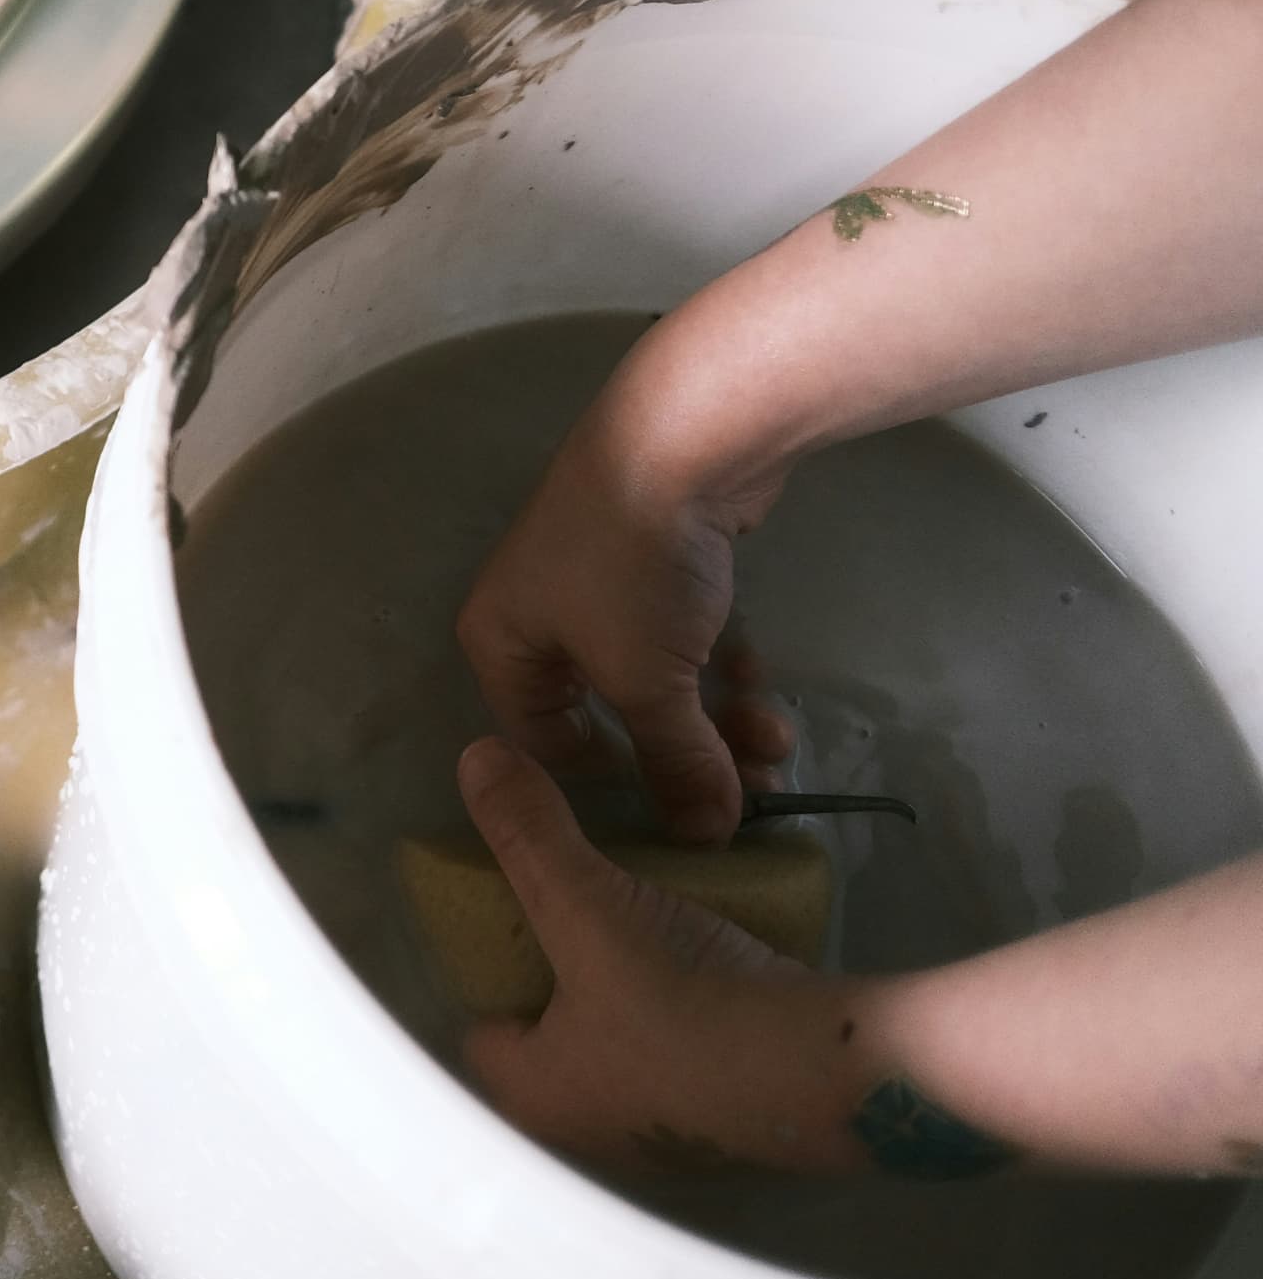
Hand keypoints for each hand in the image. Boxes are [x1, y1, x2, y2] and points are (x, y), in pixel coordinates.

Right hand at [457, 402, 790, 844]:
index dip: (612, 789)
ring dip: (715, 719)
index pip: (542, 745)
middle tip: (749, 788)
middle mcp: (536, 614)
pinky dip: (718, 664)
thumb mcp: (648, 683)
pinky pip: (679, 636)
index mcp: (501, 642)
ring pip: (655, 678)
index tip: (679, 815)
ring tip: (776, 741)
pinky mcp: (651, 557)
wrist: (677, 440)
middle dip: (684, 756)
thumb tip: (705, 838)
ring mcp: (596, 581)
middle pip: (610, 716)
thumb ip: (675, 766)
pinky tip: (762, 678)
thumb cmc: (630, 570)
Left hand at [458, 740, 863, 1174]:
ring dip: (632, 964)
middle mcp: (590, 1126)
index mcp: (534, 1096)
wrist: (838, 1072)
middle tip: (573, 891)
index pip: (480, 1018)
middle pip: (553, 1015)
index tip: (505, 892)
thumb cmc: (684, 1005)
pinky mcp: (732, 1108)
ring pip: (624, 1019)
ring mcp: (668, 1127)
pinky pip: (686, 1031)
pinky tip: (698, 936)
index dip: (486, 953)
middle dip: (565, 952)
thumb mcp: (589, 908)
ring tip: (638, 904)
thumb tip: (473, 759)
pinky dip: (687, 984)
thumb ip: (530, 837)